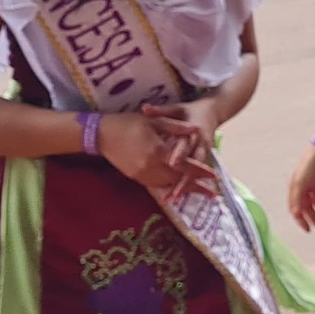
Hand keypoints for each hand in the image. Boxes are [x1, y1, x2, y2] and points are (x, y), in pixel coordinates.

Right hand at [99, 110, 216, 197]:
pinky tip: (178, 188)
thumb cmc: (128, 123)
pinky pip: (157, 185)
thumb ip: (176, 127)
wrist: (101, 135)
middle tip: (212, 192)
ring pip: (168, 185)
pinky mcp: (136, 177)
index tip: (213, 176)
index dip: (199, 171)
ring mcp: (142, 175)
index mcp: (157, 152)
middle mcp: (150, 167)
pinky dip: (169, 186)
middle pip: (178, 180)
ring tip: (199, 192)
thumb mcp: (154, 120)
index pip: (183, 165)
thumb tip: (196, 130)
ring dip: (184, 189)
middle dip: (196, 186)